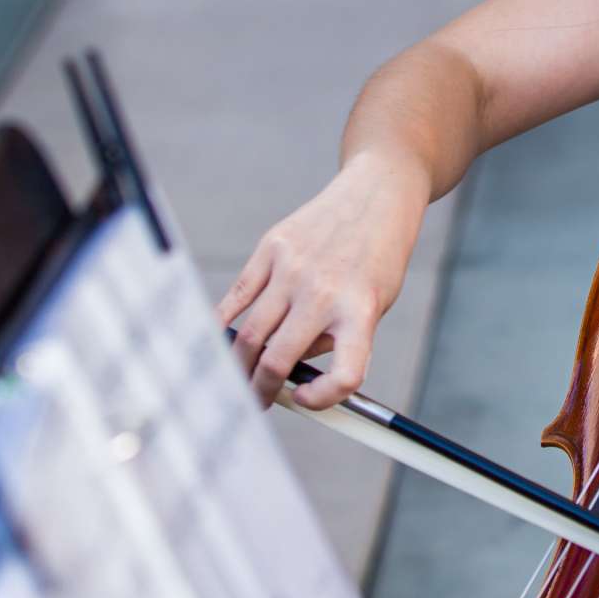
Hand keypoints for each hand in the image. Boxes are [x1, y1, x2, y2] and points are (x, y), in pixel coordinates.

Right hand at [216, 150, 425, 409]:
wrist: (377, 195)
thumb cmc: (377, 257)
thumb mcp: (375, 302)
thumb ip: (337, 336)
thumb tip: (288, 370)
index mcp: (360, 311)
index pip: (345, 374)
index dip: (322, 398)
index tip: (304, 398)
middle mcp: (324, 292)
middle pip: (276, 358)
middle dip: (260, 390)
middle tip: (254, 402)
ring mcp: (293, 268)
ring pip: (250, 333)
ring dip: (240, 364)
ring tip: (238, 376)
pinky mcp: (271, 247)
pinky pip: (237, 296)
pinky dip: (223, 324)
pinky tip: (221, 339)